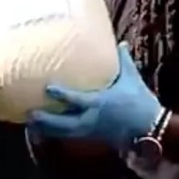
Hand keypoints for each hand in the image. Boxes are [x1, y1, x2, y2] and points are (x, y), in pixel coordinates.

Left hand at [26, 43, 162, 150]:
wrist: (149, 126)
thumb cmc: (140, 100)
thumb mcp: (132, 79)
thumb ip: (123, 61)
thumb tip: (120, 43)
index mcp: (100, 102)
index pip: (76, 100)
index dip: (60, 94)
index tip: (47, 88)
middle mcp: (92, 118)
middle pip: (63, 123)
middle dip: (46, 120)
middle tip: (30, 113)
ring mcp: (91, 129)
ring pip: (64, 132)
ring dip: (46, 129)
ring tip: (30, 124)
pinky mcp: (92, 136)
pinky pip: (69, 136)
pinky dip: (55, 133)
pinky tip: (44, 130)